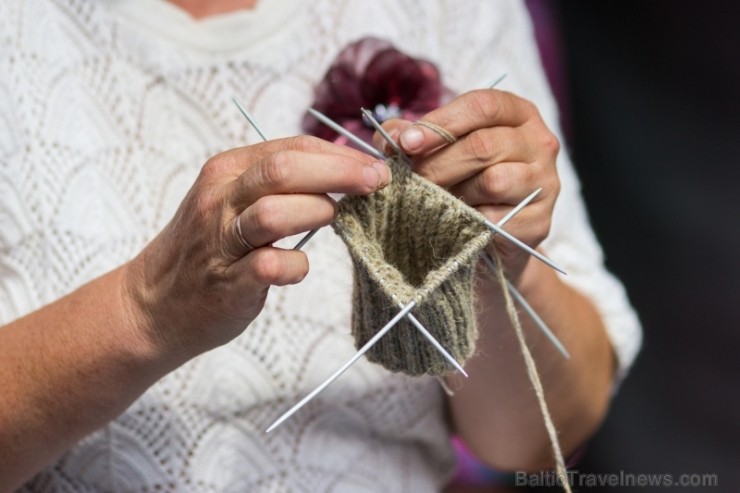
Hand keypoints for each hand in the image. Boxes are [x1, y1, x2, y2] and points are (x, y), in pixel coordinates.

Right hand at [123, 136, 390, 361]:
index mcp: (226, 171)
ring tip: (334, 219)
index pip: (291, 147)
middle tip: (378, 182)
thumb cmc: (208, 248)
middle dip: (342, 172)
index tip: (375, 165)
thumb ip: (278, 184)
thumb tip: (344, 172)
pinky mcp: (228, 282)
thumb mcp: (232, 200)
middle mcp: (220, 199)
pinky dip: (296, 265)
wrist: (154, 303)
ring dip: (318, 212)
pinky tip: (297, 267)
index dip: (340, 153)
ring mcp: (220, 241)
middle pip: (285, 169)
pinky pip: (272, 266)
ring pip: (276, 212)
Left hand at [376, 89, 559, 280]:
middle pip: (484, 145)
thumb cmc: (464, 182)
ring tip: (436, 201)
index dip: (442, 123)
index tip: (408, 142)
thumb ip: (411, 136)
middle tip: (411, 180)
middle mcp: (539, 142)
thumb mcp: (439, 150)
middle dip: (437, 164)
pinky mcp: (541, 221)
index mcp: (517, 114)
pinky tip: (457, 223)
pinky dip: (469, 222)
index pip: (483, 105)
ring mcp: (545, 182)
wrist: (493, 236)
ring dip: (455, 194)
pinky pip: (497, 219)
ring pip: (492, 181)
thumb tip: (390, 138)